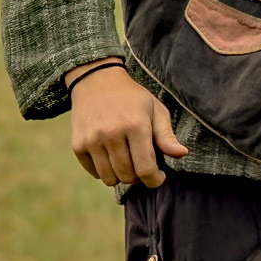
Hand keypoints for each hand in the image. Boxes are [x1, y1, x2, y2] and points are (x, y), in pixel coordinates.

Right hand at [67, 59, 187, 187]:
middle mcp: (112, 134)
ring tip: (127, 160)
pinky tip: (111, 156)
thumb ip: (167, 135)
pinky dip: (105, 171)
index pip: (145, 168)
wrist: (97, 81)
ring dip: (121, 176)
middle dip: (138, 176)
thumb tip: (182, 154)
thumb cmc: (132, 97)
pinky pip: (94, 173)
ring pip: (110, 179)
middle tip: (141, 164)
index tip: (158, 178)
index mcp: (136, 125)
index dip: (154, 179)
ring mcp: (93, 140)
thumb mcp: (155, 109)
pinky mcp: (78, 145)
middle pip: (127, 176)